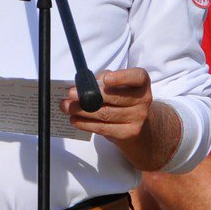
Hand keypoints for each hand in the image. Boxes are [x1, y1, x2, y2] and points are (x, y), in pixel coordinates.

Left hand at [62, 69, 177, 169]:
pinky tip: (75, 119)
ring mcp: (138, 118)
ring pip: (105, 114)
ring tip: (67, 107)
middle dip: (89, 95)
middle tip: (71, 94)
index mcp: (141, 83)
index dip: (122, 77)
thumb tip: (86, 84)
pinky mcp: (128, 133)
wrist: (141, 126)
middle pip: (114, 97)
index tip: (106, 79)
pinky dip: (86, 124)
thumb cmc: (124, 99)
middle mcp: (143, 100)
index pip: (137, 76)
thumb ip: (105, 79)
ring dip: (82, 111)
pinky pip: (103, 128)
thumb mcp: (119, 85)